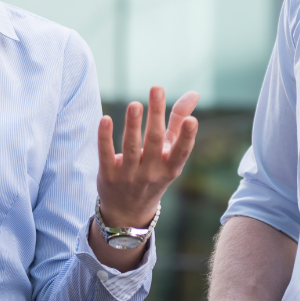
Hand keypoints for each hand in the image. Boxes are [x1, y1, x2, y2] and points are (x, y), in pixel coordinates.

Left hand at [96, 87, 198, 227]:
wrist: (128, 211)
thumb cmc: (153, 172)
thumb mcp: (168, 152)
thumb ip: (178, 122)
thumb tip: (194, 93)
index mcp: (170, 167)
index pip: (181, 152)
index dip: (187, 137)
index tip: (192, 120)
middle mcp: (151, 172)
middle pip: (154, 141)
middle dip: (156, 115)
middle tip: (157, 89)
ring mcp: (129, 176)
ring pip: (131, 148)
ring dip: (132, 125)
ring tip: (135, 104)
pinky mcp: (108, 175)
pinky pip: (106, 154)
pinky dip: (105, 137)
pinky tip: (105, 119)